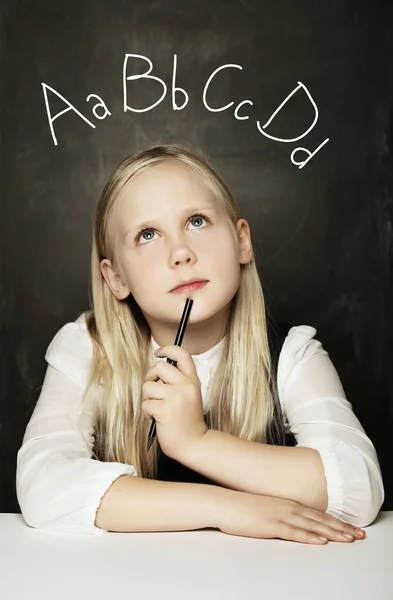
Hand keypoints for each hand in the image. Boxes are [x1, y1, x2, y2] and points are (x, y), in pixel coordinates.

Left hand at [142, 345, 207, 459]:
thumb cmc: (188, 421)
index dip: (168, 349)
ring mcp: (175, 397)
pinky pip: (145, 404)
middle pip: (159, 367)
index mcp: (193, 381)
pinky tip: (155, 419)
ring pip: (148, 387)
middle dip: (150, 377)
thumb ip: (178, 382)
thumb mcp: (190, 395)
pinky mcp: (164, 410)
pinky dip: (147, 413)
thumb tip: (157, 370)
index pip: (182, 355)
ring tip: (156, 409)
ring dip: (147, 399)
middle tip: (152, 390)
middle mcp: (185, 386)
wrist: (194, 444)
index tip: (158, 352)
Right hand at [216, 489, 365, 543]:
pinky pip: (294, 532)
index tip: (351, 528)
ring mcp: (280, 515)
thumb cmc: (242, 507)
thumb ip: (280, 512)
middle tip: (359, 535)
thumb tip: (292, 520)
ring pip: (312, 525)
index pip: (317, 513)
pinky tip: (320, 541)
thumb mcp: (266, 508)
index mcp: (287, 503)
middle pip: (320, 519)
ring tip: (348, 538)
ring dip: (332, 533)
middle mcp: (287, 507)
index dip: (336, 521)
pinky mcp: (270, 525)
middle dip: (341, 527)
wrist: (223, 503)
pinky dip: (309, 537)